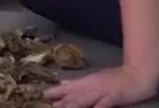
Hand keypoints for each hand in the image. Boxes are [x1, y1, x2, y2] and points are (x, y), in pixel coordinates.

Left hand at [44, 65, 158, 107]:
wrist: (136, 75)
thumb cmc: (114, 78)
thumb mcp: (93, 79)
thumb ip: (77, 83)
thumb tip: (61, 82)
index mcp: (86, 81)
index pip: (68, 87)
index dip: (56, 91)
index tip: (44, 95)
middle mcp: (92, 86)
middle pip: (75, 95)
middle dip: (63, 101)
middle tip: (52, 106)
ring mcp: (103, 91)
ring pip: (86, 99)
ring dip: (74, 105)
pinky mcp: (114, 96)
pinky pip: (104, 104)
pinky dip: (98, 107)